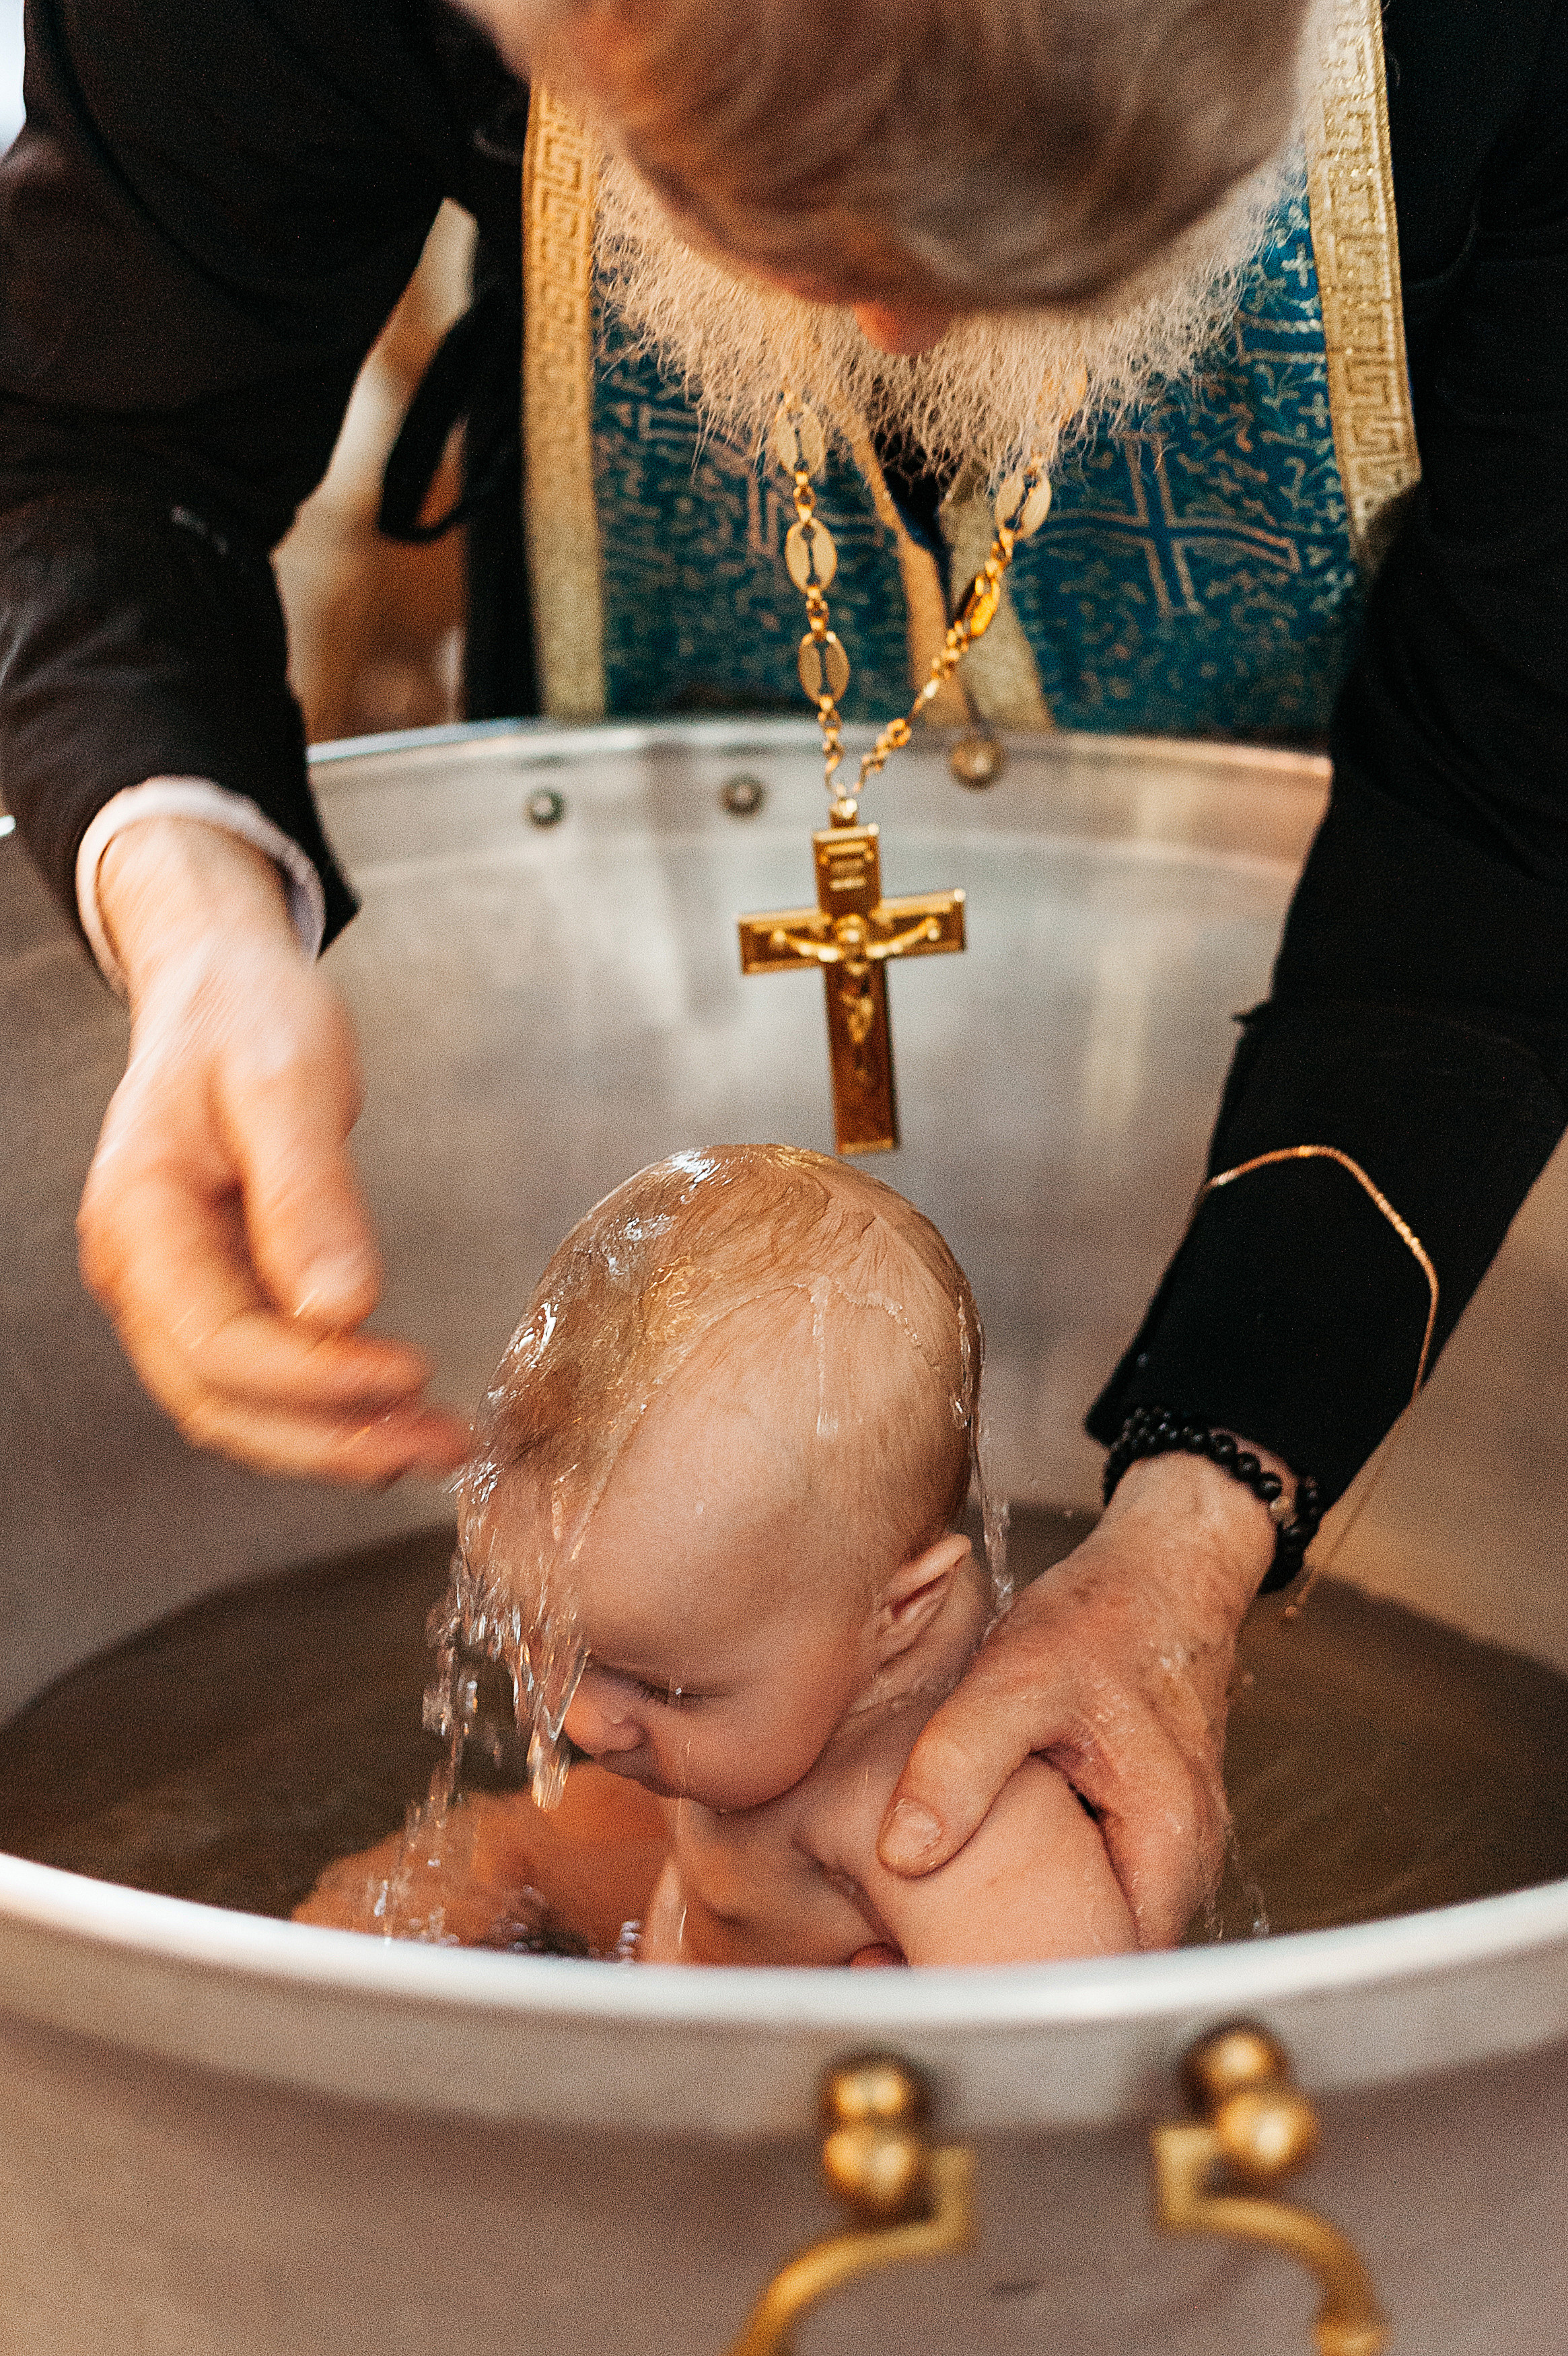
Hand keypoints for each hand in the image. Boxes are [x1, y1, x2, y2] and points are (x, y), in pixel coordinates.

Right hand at [77, 817, 468, 1483]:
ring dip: (331, 1440)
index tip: (413, 1373)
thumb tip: (342, 1308)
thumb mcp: (288, 1084)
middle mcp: (137, 1271)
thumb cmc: (248, 1017)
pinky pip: (253, 1377)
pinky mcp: (207, 1291)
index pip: (221, 1345)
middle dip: (334, 1441)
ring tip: (431, 1442)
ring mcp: (165, 1288)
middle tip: (441, 1444)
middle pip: (221, 1403)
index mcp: (141, 1217)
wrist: (221, 987)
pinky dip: (321, 1407)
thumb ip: (309, 1196)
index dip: (319, 1380)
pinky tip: (390, 1408)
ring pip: (234, 1408)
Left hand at [877, 1450, 1281, 1946]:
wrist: (1161, 1575)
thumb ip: (961, 1762)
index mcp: (1166, 1840)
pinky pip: (1090, 1887)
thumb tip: (903, 1854)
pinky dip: (1033, 1896)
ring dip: (1016, 1937)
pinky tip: (962, 1882)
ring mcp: (1165, 1849)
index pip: (1102, 1965)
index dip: (1017, 1984)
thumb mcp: (1018, 1678)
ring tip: (915, 1938)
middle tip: (901, 1967)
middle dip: (1005, 1973)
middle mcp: (1181, 1862)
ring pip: (1090, 1925)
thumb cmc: (1104, 1619)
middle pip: (1096, 1959)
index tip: (931, 1984)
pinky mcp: (1139, 1829)